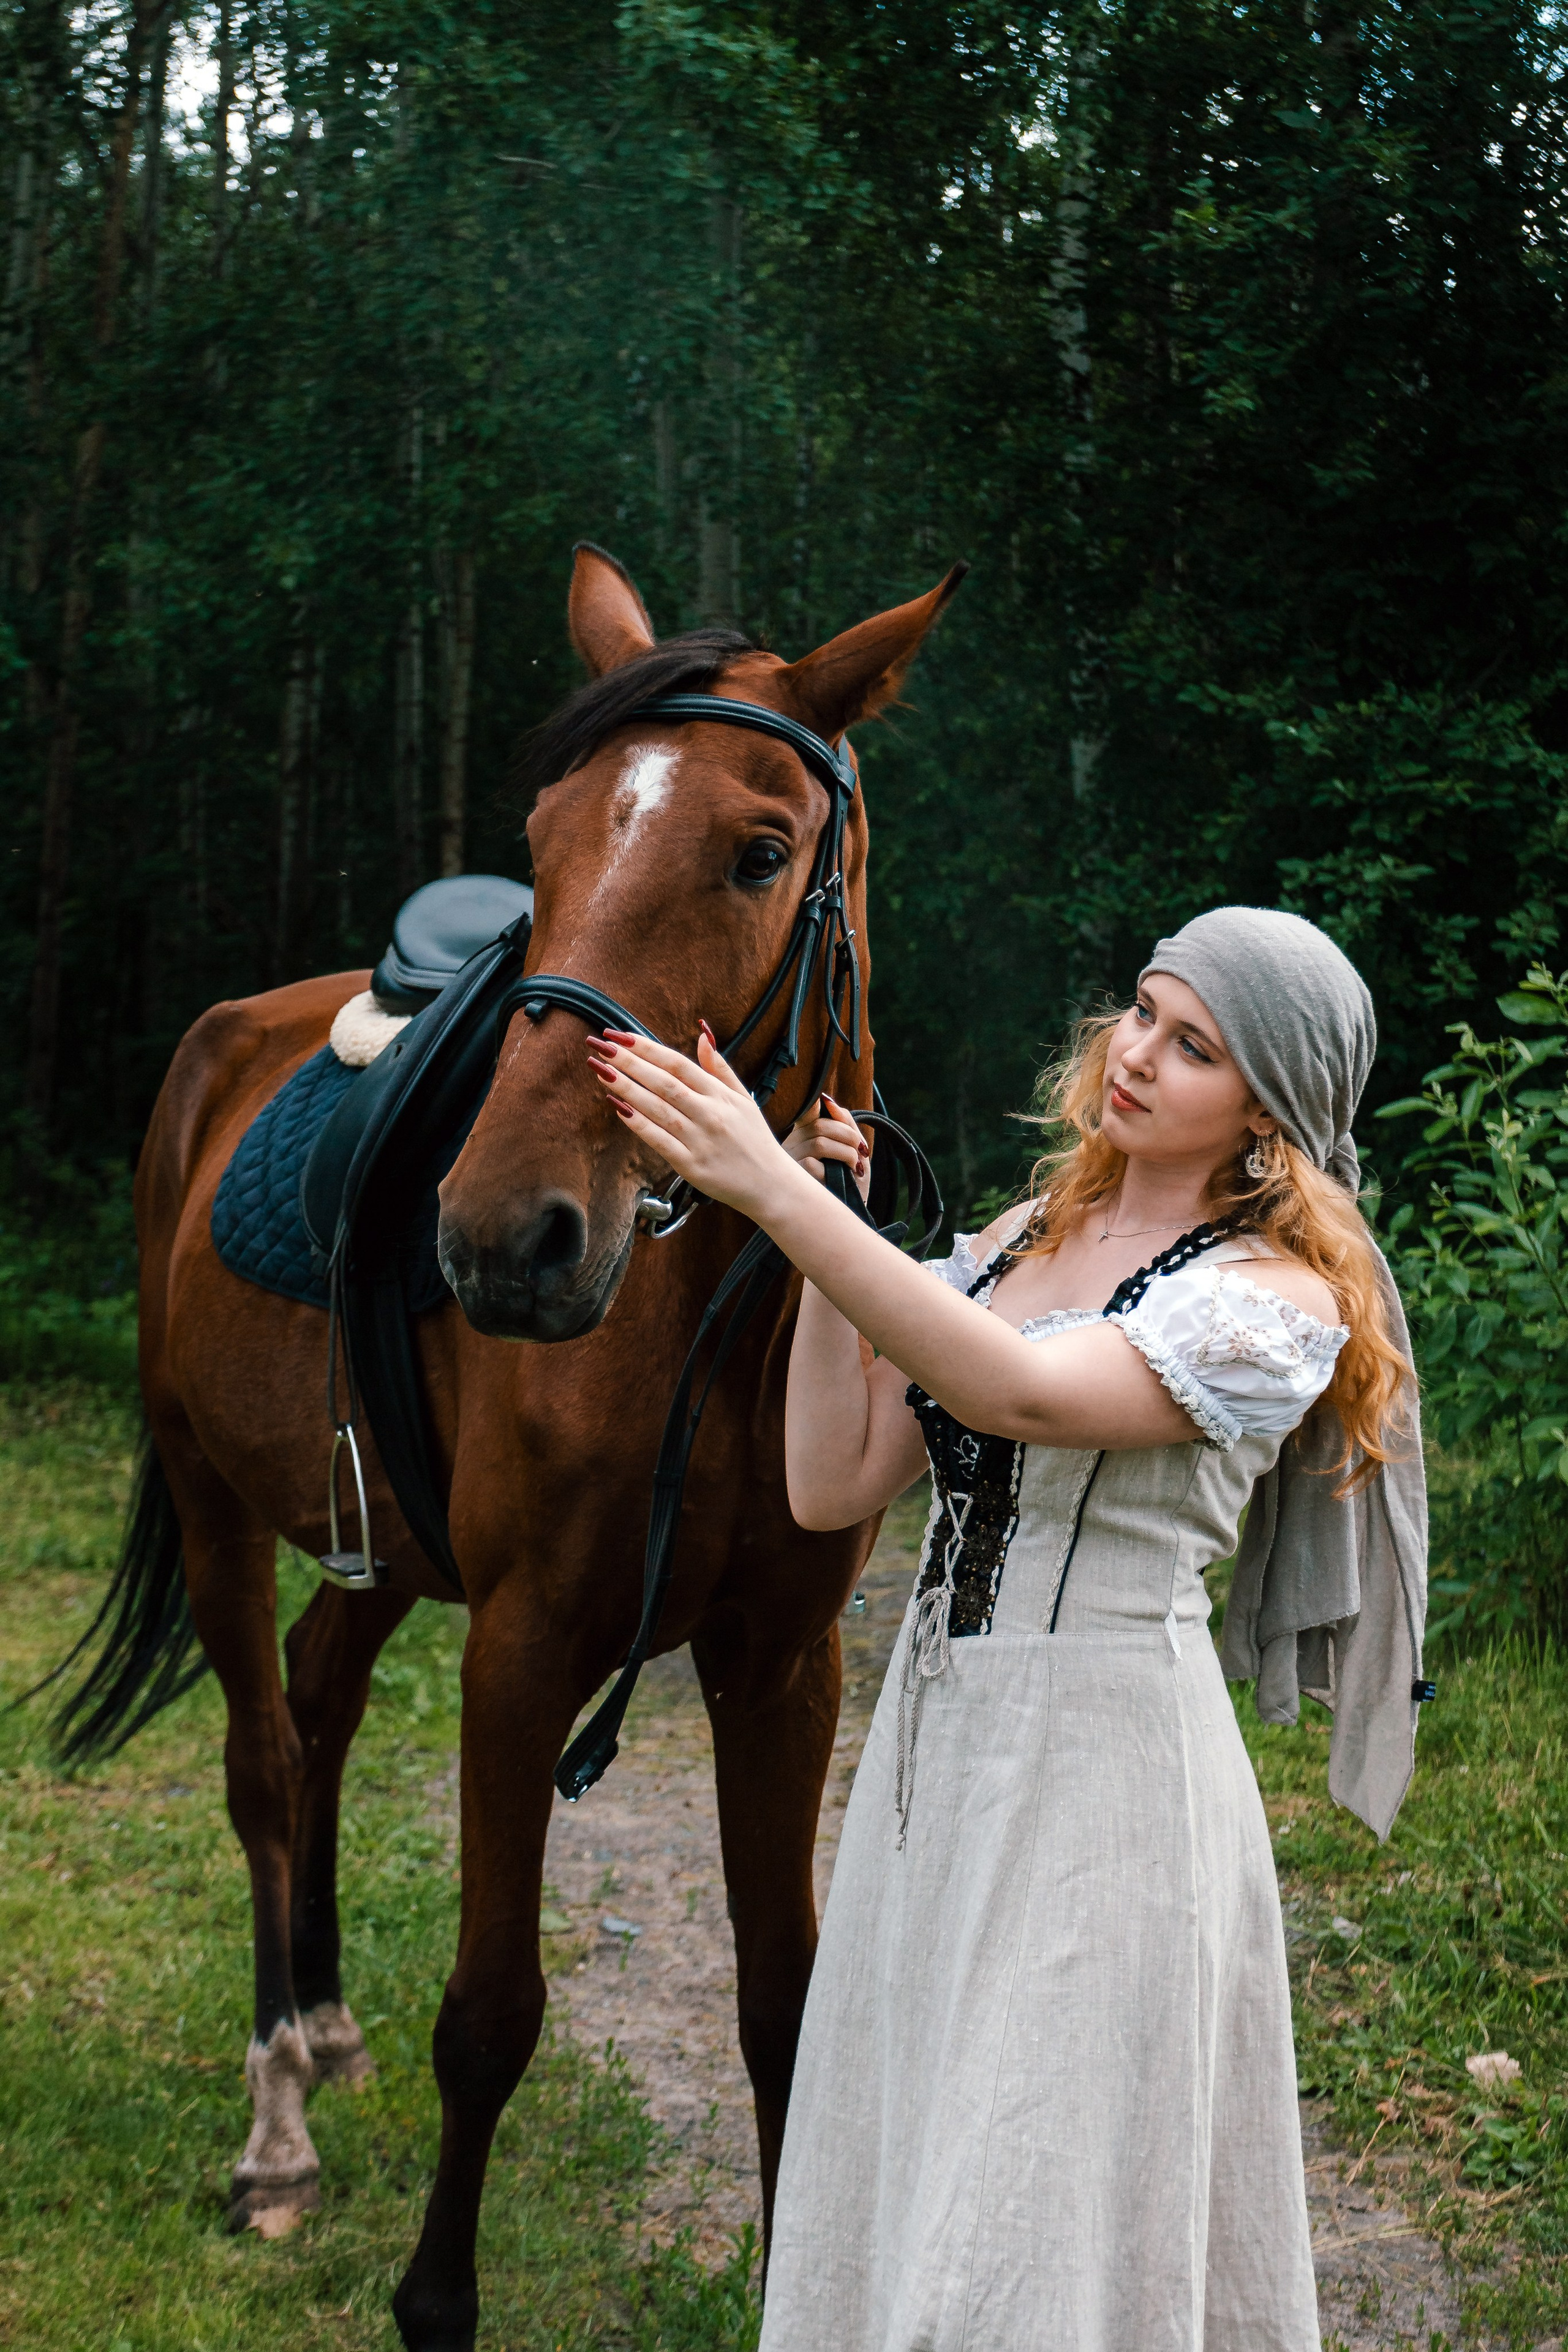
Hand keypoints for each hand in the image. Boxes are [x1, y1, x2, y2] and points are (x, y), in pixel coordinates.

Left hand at [586, 1026, 810, 1220]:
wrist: (771, 1185)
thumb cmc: (755, 1140)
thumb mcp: (744, 1098)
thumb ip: (719, 1068)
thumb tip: (702, 1035)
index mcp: (720, 1095)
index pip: (678, 1064)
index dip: (647, 1048)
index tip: (620, 1035)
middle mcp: (709, 1114)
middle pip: (663, 1082)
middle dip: (629, 1062)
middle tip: (601, 1045)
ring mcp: (699, 1140)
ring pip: (657, 1108)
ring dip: (626, 1087)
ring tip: (600, 1070)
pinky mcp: (690, 1166)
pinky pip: (659, 1141)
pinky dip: (638, 1124)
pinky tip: (618, 1107)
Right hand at [784, 1092, 870, 1196]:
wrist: (853, 1210)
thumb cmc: (850, 1180)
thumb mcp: (852, 1147)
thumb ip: (844, 1122)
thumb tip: (827, 1100)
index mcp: (804, 1134)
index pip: (809, 1111)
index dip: (821, 1107)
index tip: (832, 1110)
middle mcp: (792, 1145)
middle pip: (820, 1125)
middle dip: (848, 1136)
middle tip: (861, 1152)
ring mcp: (790, 1162)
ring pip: (819, 1142)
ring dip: (846, 1152)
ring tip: (854, 1166)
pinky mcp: (792, 1179)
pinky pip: (813, 1162)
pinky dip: (836, 1167)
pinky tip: (842, 1177)